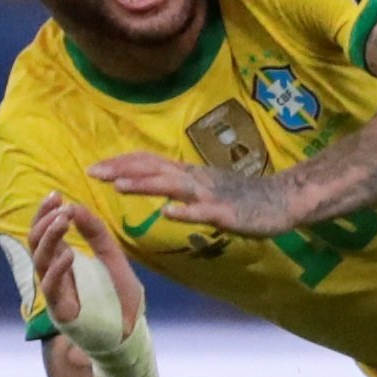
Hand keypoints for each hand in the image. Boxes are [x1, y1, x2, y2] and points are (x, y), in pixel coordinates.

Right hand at [27, 191, 147, 337]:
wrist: (131, 330)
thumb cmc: (118, 294)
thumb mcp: (111, 255)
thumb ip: (95, 232)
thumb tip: (74, 206)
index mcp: (63, 260)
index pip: (44, 232)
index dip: (45, 213)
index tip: (56, 195)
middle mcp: (54, 273)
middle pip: (36, 243)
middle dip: (43, 220)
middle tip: (56, 203)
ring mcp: (55, 291)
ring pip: (40, 261)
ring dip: (49, 238)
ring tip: (62, 221)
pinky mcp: (61, 310)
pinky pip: (51, 288)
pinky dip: (58, 270)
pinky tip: (69, 255)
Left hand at [95, 148, 296, 237]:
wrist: (283, 200)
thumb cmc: (244, 197)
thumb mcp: (206, 187)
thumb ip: (180, 184)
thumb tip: (151, 183)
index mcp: (188, 174)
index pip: (149, 162)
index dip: (122, 163)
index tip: (94, 168)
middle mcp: (195, 179)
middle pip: (154, 169)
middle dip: (122, 170)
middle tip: (93, 172)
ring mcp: (210, 195)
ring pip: (173, 186)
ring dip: (146, 185)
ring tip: (119, 186)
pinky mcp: (227, 213)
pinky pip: (204, 212)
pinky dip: (185, 211)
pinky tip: (168, 213)